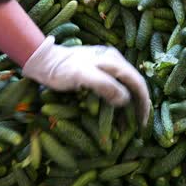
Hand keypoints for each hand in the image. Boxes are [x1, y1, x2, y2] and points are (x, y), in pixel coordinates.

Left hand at [22, 36, 150, 124]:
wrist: (43, 61)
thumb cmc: (60, 70)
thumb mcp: (82, 76)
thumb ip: (105, 86)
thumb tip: (125, 100)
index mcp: (114, 60)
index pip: (137, 82)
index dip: (143, 103)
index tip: (142, 122)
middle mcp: (115, 61)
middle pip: (134, 84)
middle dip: (139, 104)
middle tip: (138, 124)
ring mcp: (108, 65)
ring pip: (126, 86)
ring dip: (130, 103)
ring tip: (130, 121)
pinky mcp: (100, 71)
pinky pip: (116, 86)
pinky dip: (120, 99)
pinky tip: (117, 110)